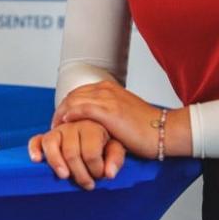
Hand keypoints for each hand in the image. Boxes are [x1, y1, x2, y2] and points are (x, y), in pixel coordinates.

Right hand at [28, 120, 124, 189]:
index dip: (95, 169)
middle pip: (71, 151)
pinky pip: (35, 140)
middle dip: (79, 173)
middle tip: (88, 185)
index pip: (90, 151)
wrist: (94, 129)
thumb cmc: (105, 142)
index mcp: (92, 126)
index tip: (100, 176)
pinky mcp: (46, 136)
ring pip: (50, 143)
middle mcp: (72, 125)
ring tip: (64, 176)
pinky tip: (37, 160)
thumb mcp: (116, 147)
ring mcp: (57, 129)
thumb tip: (109, 174)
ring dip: (56, 162)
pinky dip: (34, 150)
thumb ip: (115, 159)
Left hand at [53, 80, 183, 158]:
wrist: (165, 131)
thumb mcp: (122, 114)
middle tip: (54, 126)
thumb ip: (107, 113)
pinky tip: (64, 124)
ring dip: (61, 114)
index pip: (78, 93)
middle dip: (60, 110)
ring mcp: (107, 98)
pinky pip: (81, 108)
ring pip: (73, 101)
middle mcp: (105, 89)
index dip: (66, 106)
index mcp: (108, 88)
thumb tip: (94, 123)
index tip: (60, 121)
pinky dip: (69, 115)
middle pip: (72, 95)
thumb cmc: (146, 128)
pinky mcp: (108, 110)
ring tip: (56, 129)